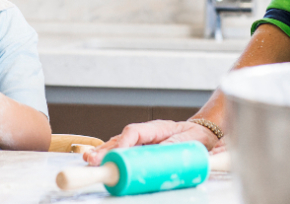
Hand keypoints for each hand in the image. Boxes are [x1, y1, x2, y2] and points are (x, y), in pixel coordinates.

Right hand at [83, 120, 219, 165]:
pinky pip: (122, 153)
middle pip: (120, 140)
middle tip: (92, 159)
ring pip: (117, 146)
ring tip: (89, 160)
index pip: (134, 132)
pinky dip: (109, 157)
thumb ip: (176, 147)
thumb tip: (161, 154)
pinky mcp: (139, 151)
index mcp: (155, 128)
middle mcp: (143, 134)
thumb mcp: (190, 140)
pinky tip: (98, 161)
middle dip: (105, 150)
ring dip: (103, 154)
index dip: (124, 142)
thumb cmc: (195, 136)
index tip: (117, 153)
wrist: (200, 134)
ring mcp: (140, 142)